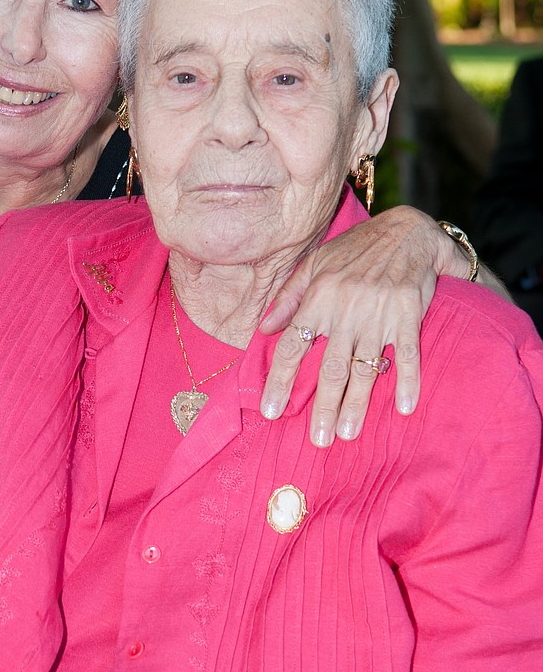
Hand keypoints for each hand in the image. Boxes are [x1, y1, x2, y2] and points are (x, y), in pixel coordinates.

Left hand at [259, 206, 444, 445]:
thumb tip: (263, 329)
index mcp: (319, 298)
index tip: (272, 410)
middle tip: (317, 440)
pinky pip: (407, 353)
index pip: (293, 345)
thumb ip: (289, 297)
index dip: (281, 380)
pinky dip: (408, 380)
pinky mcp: (409, 315)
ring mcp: (379, 315)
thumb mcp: (315, 264)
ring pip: (364, 367)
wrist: (407, 231)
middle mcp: (346, 310)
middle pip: (329, 367)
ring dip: (357, 403)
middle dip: (322, 406)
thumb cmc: (356, 249)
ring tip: (347, 433)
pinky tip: (404, 407)